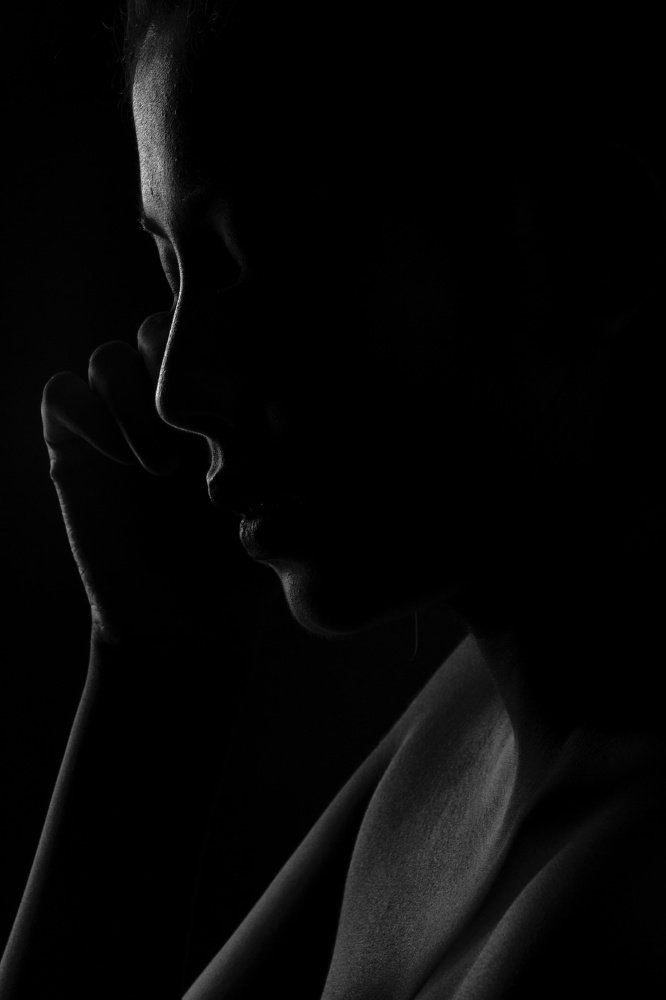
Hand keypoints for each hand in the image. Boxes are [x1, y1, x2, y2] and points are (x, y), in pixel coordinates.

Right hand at [41, 314, 271, 648]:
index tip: (246, 402)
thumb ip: (293, 456)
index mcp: (218, 405)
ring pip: (109, 357)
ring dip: (134, 402)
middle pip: (158, 329)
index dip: (225, 345)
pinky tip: (122, 464)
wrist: (182, 624)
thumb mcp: (284, 508)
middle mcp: (166, 405)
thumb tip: (297, 404)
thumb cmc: (240, 565)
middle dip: (178, 370)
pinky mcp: (75, 449)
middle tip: (203, 431)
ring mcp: (118, 424)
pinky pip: (62, 395)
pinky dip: (89, 416)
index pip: (214, 334)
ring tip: (164, 466)